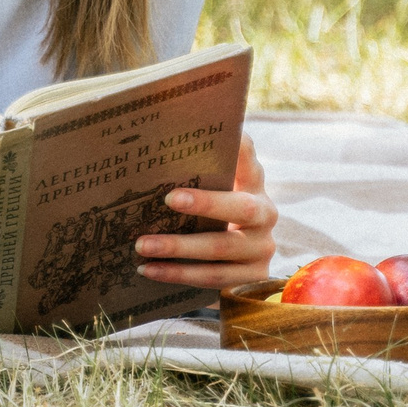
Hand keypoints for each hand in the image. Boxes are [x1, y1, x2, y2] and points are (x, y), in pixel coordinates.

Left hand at [135, 140, 277, 289]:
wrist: (234, 252)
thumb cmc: (212, 206)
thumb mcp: (211, 183)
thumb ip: (196, 163)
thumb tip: (166, 128)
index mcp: (253, 181)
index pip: (247, 156)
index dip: (236, 148)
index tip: (208, 139)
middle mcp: (265, 214)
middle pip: (241, 208)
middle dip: (205, 204)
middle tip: (168, 199)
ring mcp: (262, 248)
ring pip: (221, 250)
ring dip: (179, 248)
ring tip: (142, 245)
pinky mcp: (253, 276)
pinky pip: (214, 278)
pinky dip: (179, 274)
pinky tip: (150, 270)